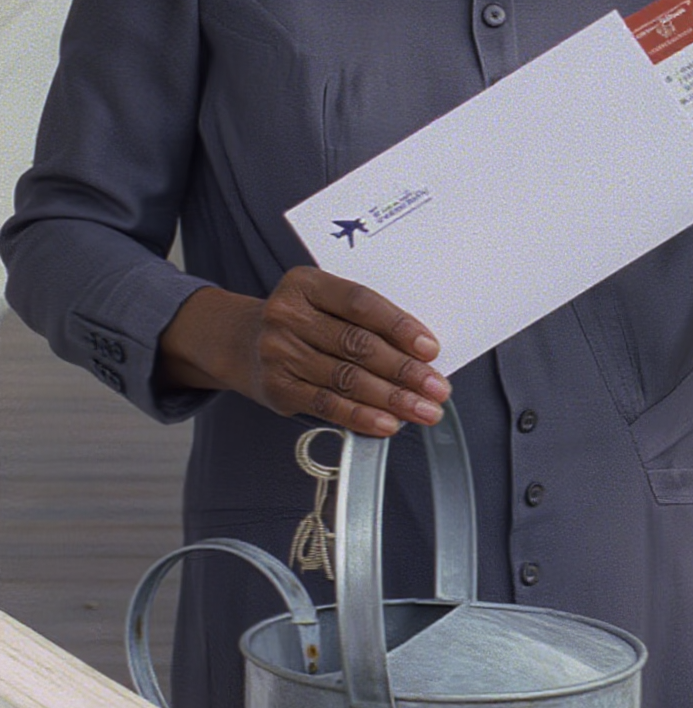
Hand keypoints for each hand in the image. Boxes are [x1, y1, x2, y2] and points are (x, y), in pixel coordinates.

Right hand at [161, 270, 448, 437]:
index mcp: (307, 284)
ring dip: (392, 399)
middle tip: (437, 388)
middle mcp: (287, 315)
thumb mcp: (326, 303)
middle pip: (357, 345)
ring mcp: (279, 353)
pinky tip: (387, 423)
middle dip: (405, 370)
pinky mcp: (277, 388)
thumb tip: (421, 353)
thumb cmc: (304, 320)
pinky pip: (326, 405)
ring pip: (346, 379)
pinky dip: (361, 417)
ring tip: (423, 410)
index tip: (431, 349)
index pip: (361, 304)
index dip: (399, 327)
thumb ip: (366, 319)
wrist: (240, 341)